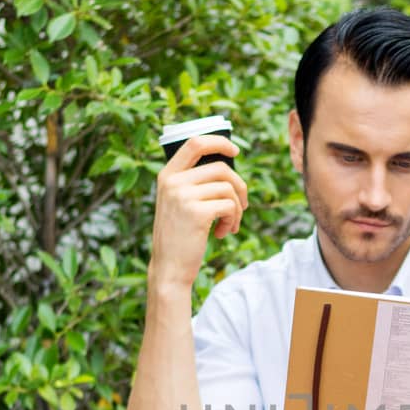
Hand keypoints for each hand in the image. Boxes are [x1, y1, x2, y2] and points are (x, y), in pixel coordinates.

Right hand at [149, 135, 248, 290]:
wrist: (169, 268)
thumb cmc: (179, 236)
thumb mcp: (179, 203)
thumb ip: (194, 183)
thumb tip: (228, 165)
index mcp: (167, 175)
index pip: (195, 143)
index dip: (219, 142)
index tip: (235, 150)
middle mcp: (172, 181)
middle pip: (221, 168)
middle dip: (239, 186)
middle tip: (241, 206)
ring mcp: (183, 196)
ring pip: (228, 188)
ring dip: (237, 208)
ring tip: (230, 225)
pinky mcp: (196, 212)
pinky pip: (229, 206)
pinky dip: (233, 220)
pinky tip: (223, 233)